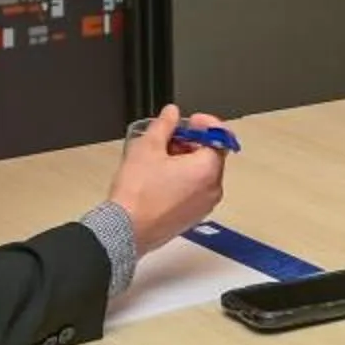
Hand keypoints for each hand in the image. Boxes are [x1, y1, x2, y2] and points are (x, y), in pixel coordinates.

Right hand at [108, 102, 229, 253]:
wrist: (125, 230)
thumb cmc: (137, 194)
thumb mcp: (147, 148)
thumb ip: (164, 125)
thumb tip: (171, 114)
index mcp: (207, 170)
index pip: (219, 138)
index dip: (205, 124)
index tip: (189, 121)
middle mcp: (212, 189)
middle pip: (211, 156)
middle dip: (191, 143)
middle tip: (168, 138)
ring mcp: (204, 206)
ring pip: (202, 174)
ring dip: (186, 161)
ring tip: (159, 158)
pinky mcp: (192, 217)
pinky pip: (195, 191)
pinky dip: (184, 179)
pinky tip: (160, 177)